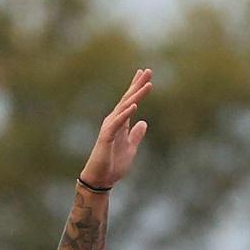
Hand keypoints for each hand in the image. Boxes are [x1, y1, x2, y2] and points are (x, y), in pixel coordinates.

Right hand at [80, 68, 152, 189]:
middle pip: (128, 99)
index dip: (137, 88)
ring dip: (136, 95)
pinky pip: (117, 123)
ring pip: (125, 107)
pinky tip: (134, 105)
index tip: (145, 75)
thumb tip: (143, 122)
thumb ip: (136, 135)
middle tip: (148, 70)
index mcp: (120, 123)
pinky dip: (126, 114)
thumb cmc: (114, 164)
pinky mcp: (106, 137)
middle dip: (138, 85)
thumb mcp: (130, 148)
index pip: (130, 101)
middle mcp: (114, 121)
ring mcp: (110, 127)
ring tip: (147, 84)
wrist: (101, 179)